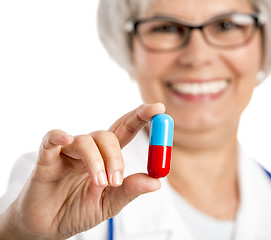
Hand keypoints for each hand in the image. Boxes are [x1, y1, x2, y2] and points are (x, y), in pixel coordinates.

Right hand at [0, 103, 164, 239]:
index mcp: (107, 157)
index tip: (158, 108)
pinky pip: (51, 139)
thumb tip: (157, 181)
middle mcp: (89, 150)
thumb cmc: (79, 211)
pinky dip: (59, 137)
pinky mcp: (46, 159)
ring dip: (97, 161)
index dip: (141, 117)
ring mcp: (68, 153)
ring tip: (100, 184)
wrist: (49, 227)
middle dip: (118, 151)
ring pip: (86, 140)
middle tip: (117, 178)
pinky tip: (66, 140)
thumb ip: (130, 190)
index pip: (126, 130)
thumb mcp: (110, 204)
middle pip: (108, 134)